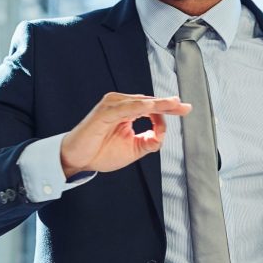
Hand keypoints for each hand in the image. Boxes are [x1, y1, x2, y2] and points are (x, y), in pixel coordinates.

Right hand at [58, 92, 190, 177]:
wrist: (77, 160)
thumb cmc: (100, 152)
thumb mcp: (132, 149)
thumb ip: (148, 142)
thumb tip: (162, 137)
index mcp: (127, 111)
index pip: (152, 107)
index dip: (169, 108)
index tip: (185, 111)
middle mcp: (120, 105)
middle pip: (149, 102)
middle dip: (168, 104)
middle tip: (185, 106)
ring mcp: (112, 106)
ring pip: (140, 102)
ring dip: (157, 104)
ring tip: (172, 105)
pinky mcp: (104, 113)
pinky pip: (124, 108)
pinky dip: (138, 107)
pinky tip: (151, 107)